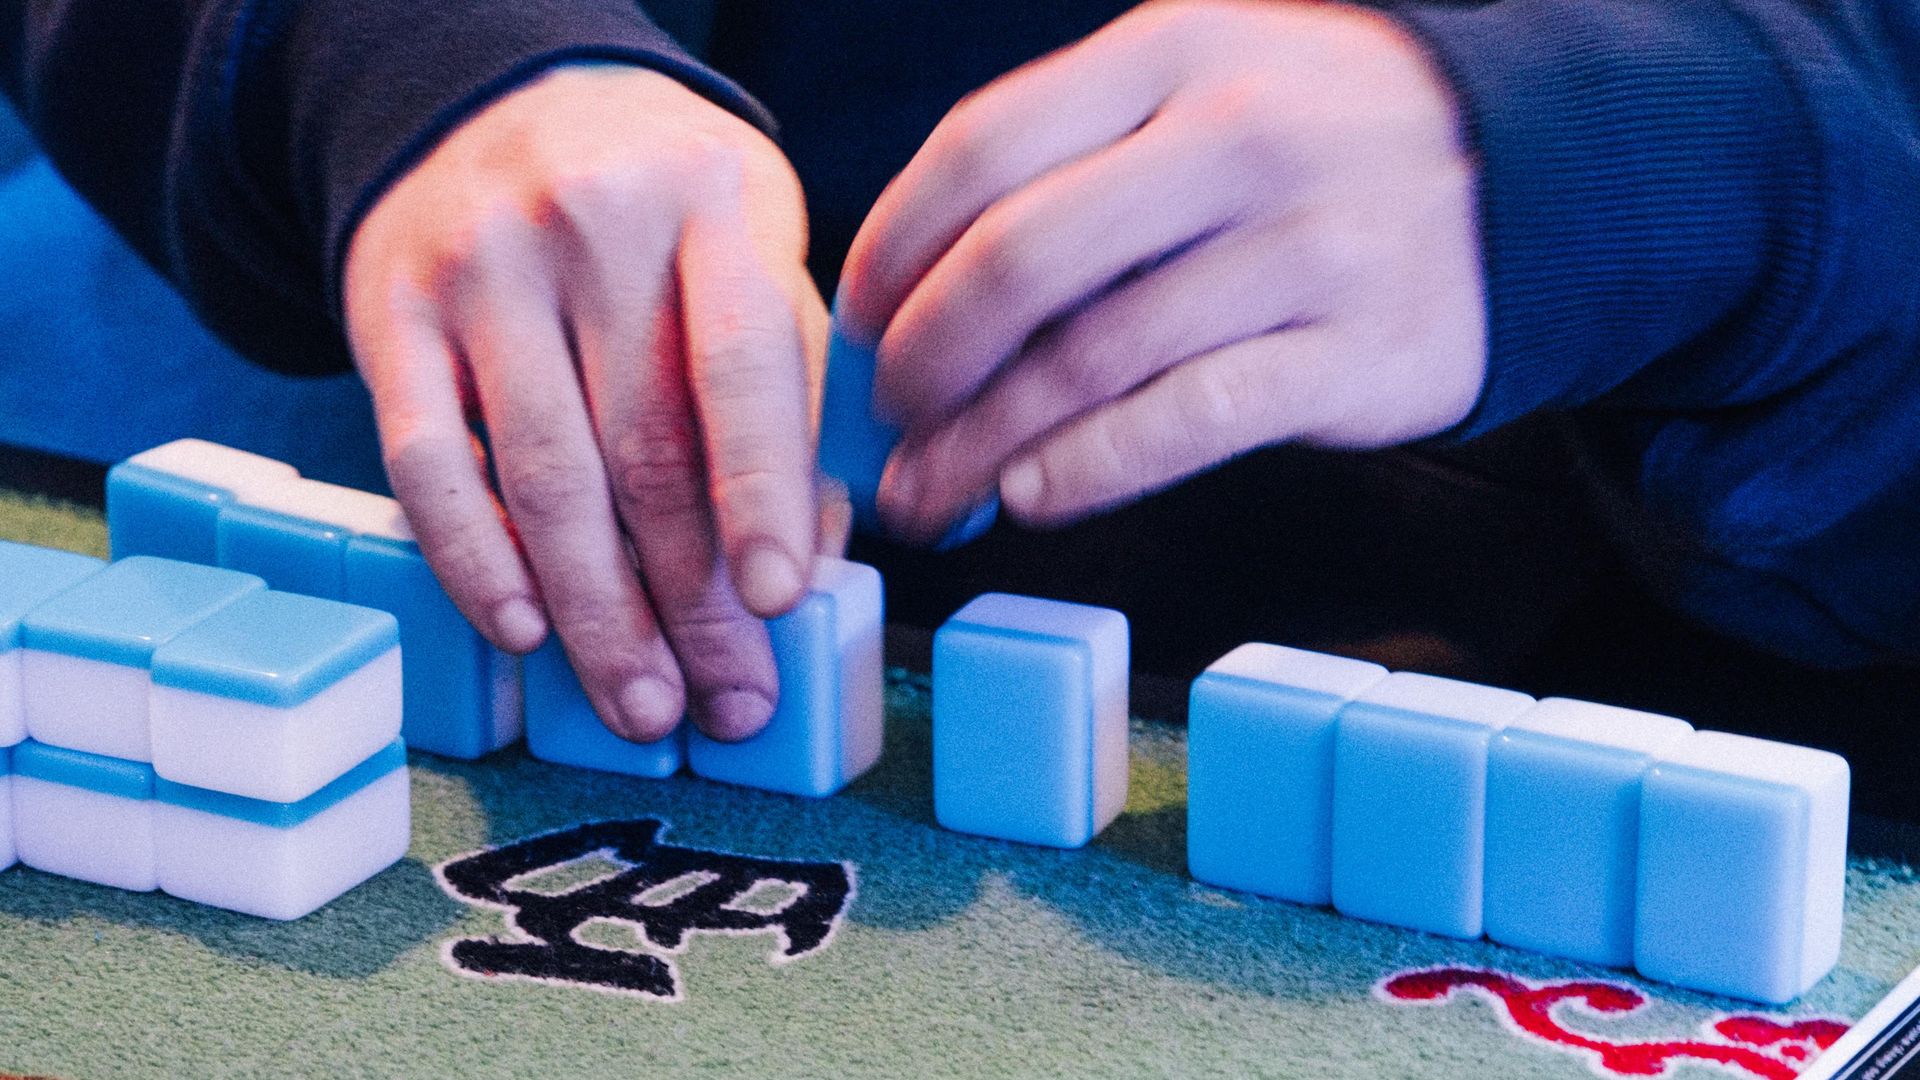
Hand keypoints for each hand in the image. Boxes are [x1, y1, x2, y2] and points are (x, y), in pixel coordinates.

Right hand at [344, 66, 828, 742]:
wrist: (505, 105)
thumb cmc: (661, 214)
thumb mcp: (752, 255)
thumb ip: (786, 392)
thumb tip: (810, 559)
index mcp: (713, 203)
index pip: (743, 365)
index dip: (762, 495)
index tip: (779, 599)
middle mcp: (592, 223)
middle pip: (645, 447)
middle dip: (691, 598)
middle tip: (727, 698)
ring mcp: (479, 267)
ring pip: (543, 475)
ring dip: (596, 612)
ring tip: (640, 701)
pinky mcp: (391, 313)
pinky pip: (425, 462)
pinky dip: (474, 559)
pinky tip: (522, 629)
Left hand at [839, 0, 1484, 540]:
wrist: (1528, 173)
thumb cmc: (1318, 141)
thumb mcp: (1203, 82)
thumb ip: (1075, 158)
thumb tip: (915, 291)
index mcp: (1172, 52)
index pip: (980, 149)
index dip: (891, 249)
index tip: (855, 321)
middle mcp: (1236, 136)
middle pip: (1018, 263)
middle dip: (923, 360)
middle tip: (886, 421)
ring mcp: (1305, 245)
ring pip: (1092, 359)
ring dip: (982, 443)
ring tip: (931, 491)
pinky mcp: (1355, 351)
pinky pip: (1186, 421)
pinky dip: (1088, 468)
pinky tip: (1030, 495)